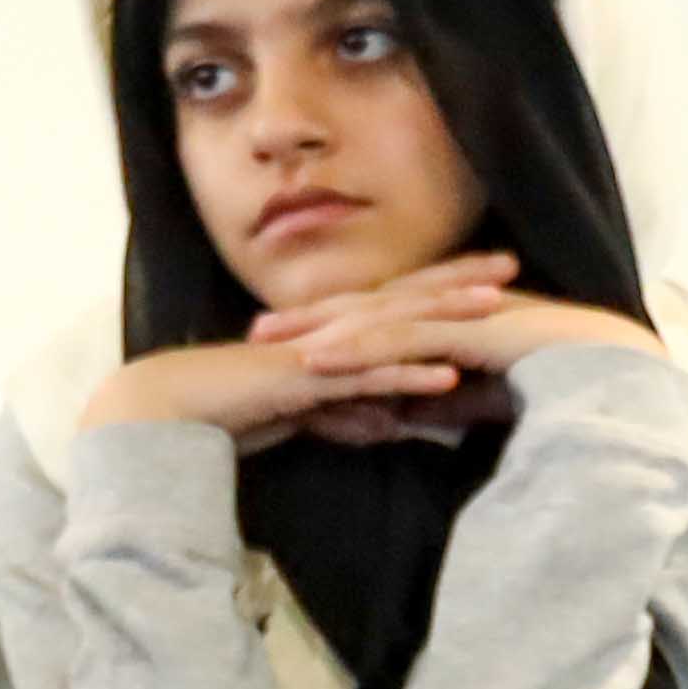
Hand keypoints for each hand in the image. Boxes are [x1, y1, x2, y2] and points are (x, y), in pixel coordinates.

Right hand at [81, 254, 515, 461]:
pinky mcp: (308, 380)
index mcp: (332, 334)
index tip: (492, 273)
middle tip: (512, 264)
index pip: (398, 302)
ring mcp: (321, 352)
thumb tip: (390, 424)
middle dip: (460, 281)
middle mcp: (332, 332)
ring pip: (394, 329)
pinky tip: (446, 377)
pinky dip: (407, 376)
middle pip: (406, 299)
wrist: (175, 410)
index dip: (445, 284)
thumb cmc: (235, 411)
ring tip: (496, 307)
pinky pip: (366, 377)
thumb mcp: (308, 415)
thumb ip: (351, 414)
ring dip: (446, 317)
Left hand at [252, 258, 657, 443]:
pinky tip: (319, 358)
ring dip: (319, 329)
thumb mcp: (476, 398)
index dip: (330, 327)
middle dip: (308, 320)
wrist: (605, 369)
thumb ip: (440, 402)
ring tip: (272, 344)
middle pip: (363, 308)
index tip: (285, 343)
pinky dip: (357, 347)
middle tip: (254, 333)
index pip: (377, 319)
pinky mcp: (464, 326)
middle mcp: (445, 304)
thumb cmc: (548, 383)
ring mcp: (454, 311)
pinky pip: (400, 337)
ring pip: (373, 318)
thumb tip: (403, 415)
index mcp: (447, 316)